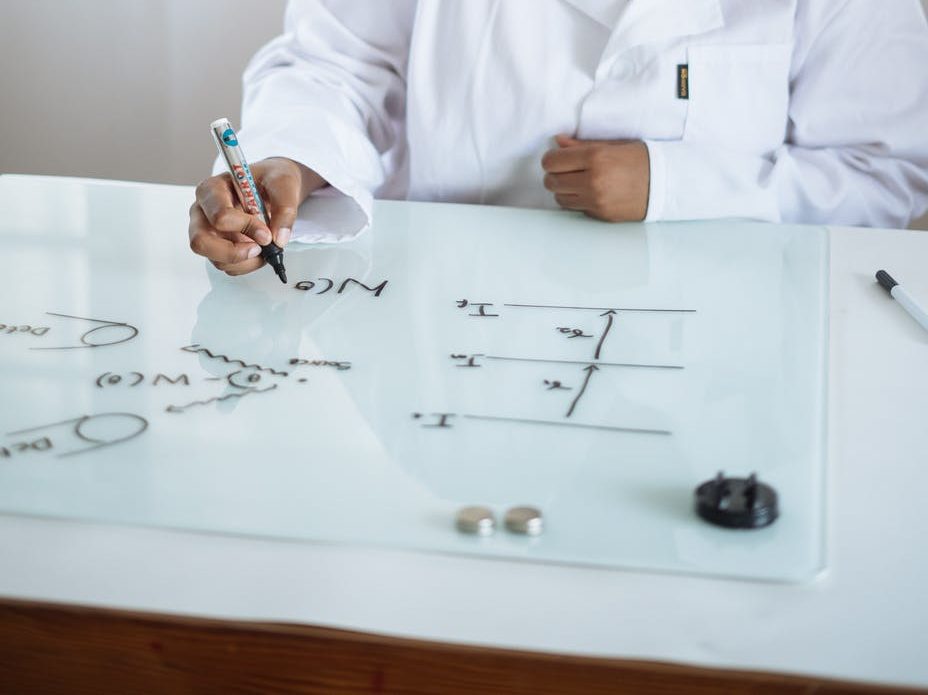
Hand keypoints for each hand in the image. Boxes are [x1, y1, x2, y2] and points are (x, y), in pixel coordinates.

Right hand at [188, 157, 325, 275]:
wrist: (272, 187)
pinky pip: (228, 266)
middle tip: (258, 250)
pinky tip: (259, 251)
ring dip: (245, 261)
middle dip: (233, 253)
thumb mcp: (283, 183)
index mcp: (212, 189)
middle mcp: (203, 211)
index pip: (220, 216)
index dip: (245, 228)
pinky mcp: (217, 246)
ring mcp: (207, 231)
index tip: (266, 233)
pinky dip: (247, 265)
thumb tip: (279, 238)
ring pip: (215, 259)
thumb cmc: (270, 180)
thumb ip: (284, 207)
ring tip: (265, 249)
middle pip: (201, 242)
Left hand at [541, 135, 649, 221]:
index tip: (557, 157)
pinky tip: (589, 192)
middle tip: (566, 169)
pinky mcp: (600, 214)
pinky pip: (575, 208)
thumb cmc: (641, 159)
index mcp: (596, 158)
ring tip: (577, 181)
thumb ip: (582, 145)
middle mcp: (593, 181)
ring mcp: (596, 201)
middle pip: (552, 181)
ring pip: (560, 197)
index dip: (551, 159)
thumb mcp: (614, 145)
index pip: (552, 161)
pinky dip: (576, 201)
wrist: (666, 183)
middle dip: (554, 174)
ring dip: (563, 189)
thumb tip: (558, 142)